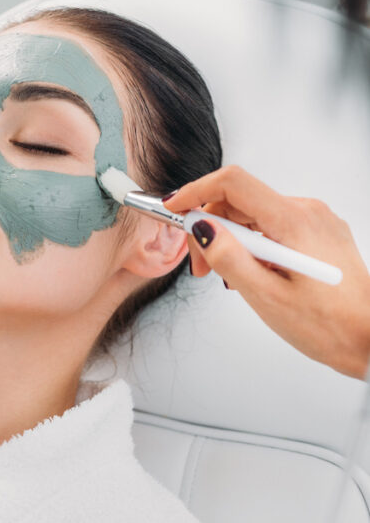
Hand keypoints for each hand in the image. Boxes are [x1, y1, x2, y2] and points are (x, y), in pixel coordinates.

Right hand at [163, 166, 369, 380]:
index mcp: (294, 222)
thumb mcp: (267, 298)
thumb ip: (230, 259)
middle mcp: (307, 212)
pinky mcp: (318, 234)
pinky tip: (254, 275)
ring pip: (256, 216)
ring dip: (232, 241)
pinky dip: (254, 245)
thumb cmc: (328, 326)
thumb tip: (201, 229)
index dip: (195, 192)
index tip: (173, 209)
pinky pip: (274, 227)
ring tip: (230, 280)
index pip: (234, 183)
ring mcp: (316, 221)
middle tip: (202, 269)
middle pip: (242, 200)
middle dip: (211, 228)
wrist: (369, 339)